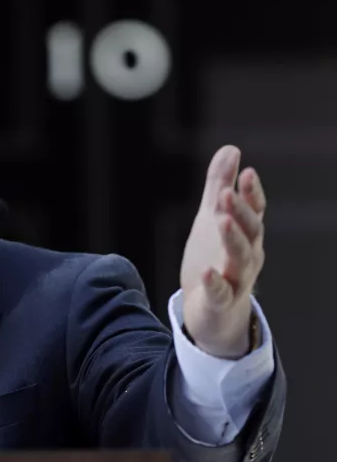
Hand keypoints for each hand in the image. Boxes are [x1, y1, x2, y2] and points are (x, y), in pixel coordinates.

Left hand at [180, 146, 265, 358]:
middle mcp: (247, 255)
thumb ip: (219, 185)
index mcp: (246, 235)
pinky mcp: (221, 301)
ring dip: (232, 239)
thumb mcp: (214, 219)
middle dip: (240, 212)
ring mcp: (237, 279)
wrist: (212, 312)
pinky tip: (207, 272)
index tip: (246, 171)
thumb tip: (231, 149)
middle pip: (250, 231)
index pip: (254, 211)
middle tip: (226, 192)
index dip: (251, 193)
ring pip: (240, 259)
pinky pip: (221, 292)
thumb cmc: (216, 259)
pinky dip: (216, 282)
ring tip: (220, 220)